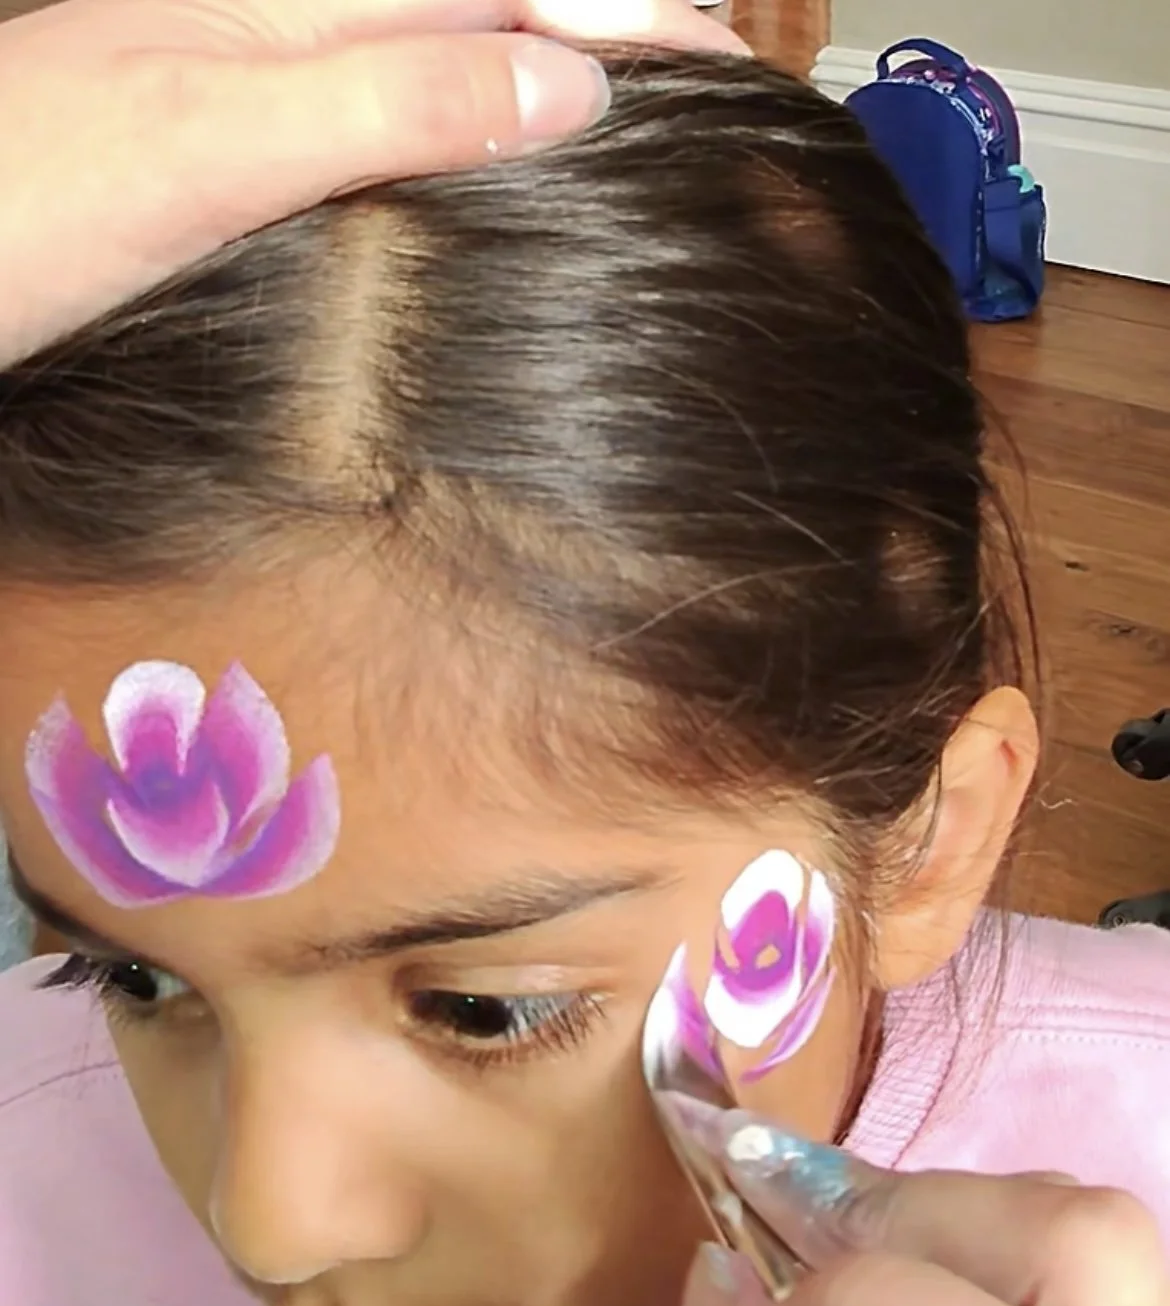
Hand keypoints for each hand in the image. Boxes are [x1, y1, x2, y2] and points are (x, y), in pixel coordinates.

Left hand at [0, 0, 746, 362]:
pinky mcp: (246, 126)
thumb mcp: (221, 146)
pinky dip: (476, 110)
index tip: (732, 71)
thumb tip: (571, 83)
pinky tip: (497, 149)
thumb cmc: (25, 205)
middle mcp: (293, 12)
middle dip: (612, 19)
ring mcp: (267, 66)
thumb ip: (392, 97)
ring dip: (552, 57)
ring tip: (643, 103)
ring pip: (447, 36)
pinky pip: (394, 93)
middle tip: (717, 79)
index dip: (633, 12)